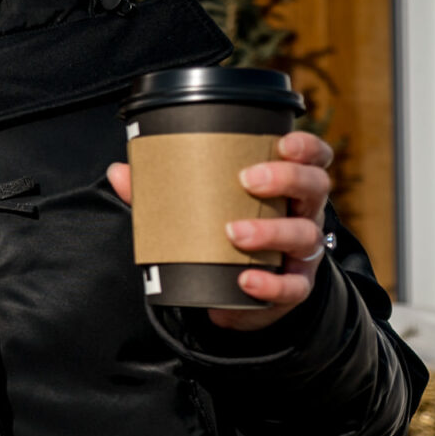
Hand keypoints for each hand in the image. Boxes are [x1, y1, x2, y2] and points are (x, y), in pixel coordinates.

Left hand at [108, 130, 334, 331]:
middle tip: (247, 180)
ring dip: (271, 230)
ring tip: (234, 232)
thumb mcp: (199, 211)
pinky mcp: (293, 288)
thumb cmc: (221, 237)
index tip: (284, 142)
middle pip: (314, 187)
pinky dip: (271, 284)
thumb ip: (161, 192)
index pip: (312, 158)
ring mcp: (300, 253)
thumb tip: (120, 171)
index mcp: (284, 188)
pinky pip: (292, 287)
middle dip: (287, 178)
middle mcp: (301, 215)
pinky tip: (246, 279)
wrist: (235, 294)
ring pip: (305, 235)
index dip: (306, 146)